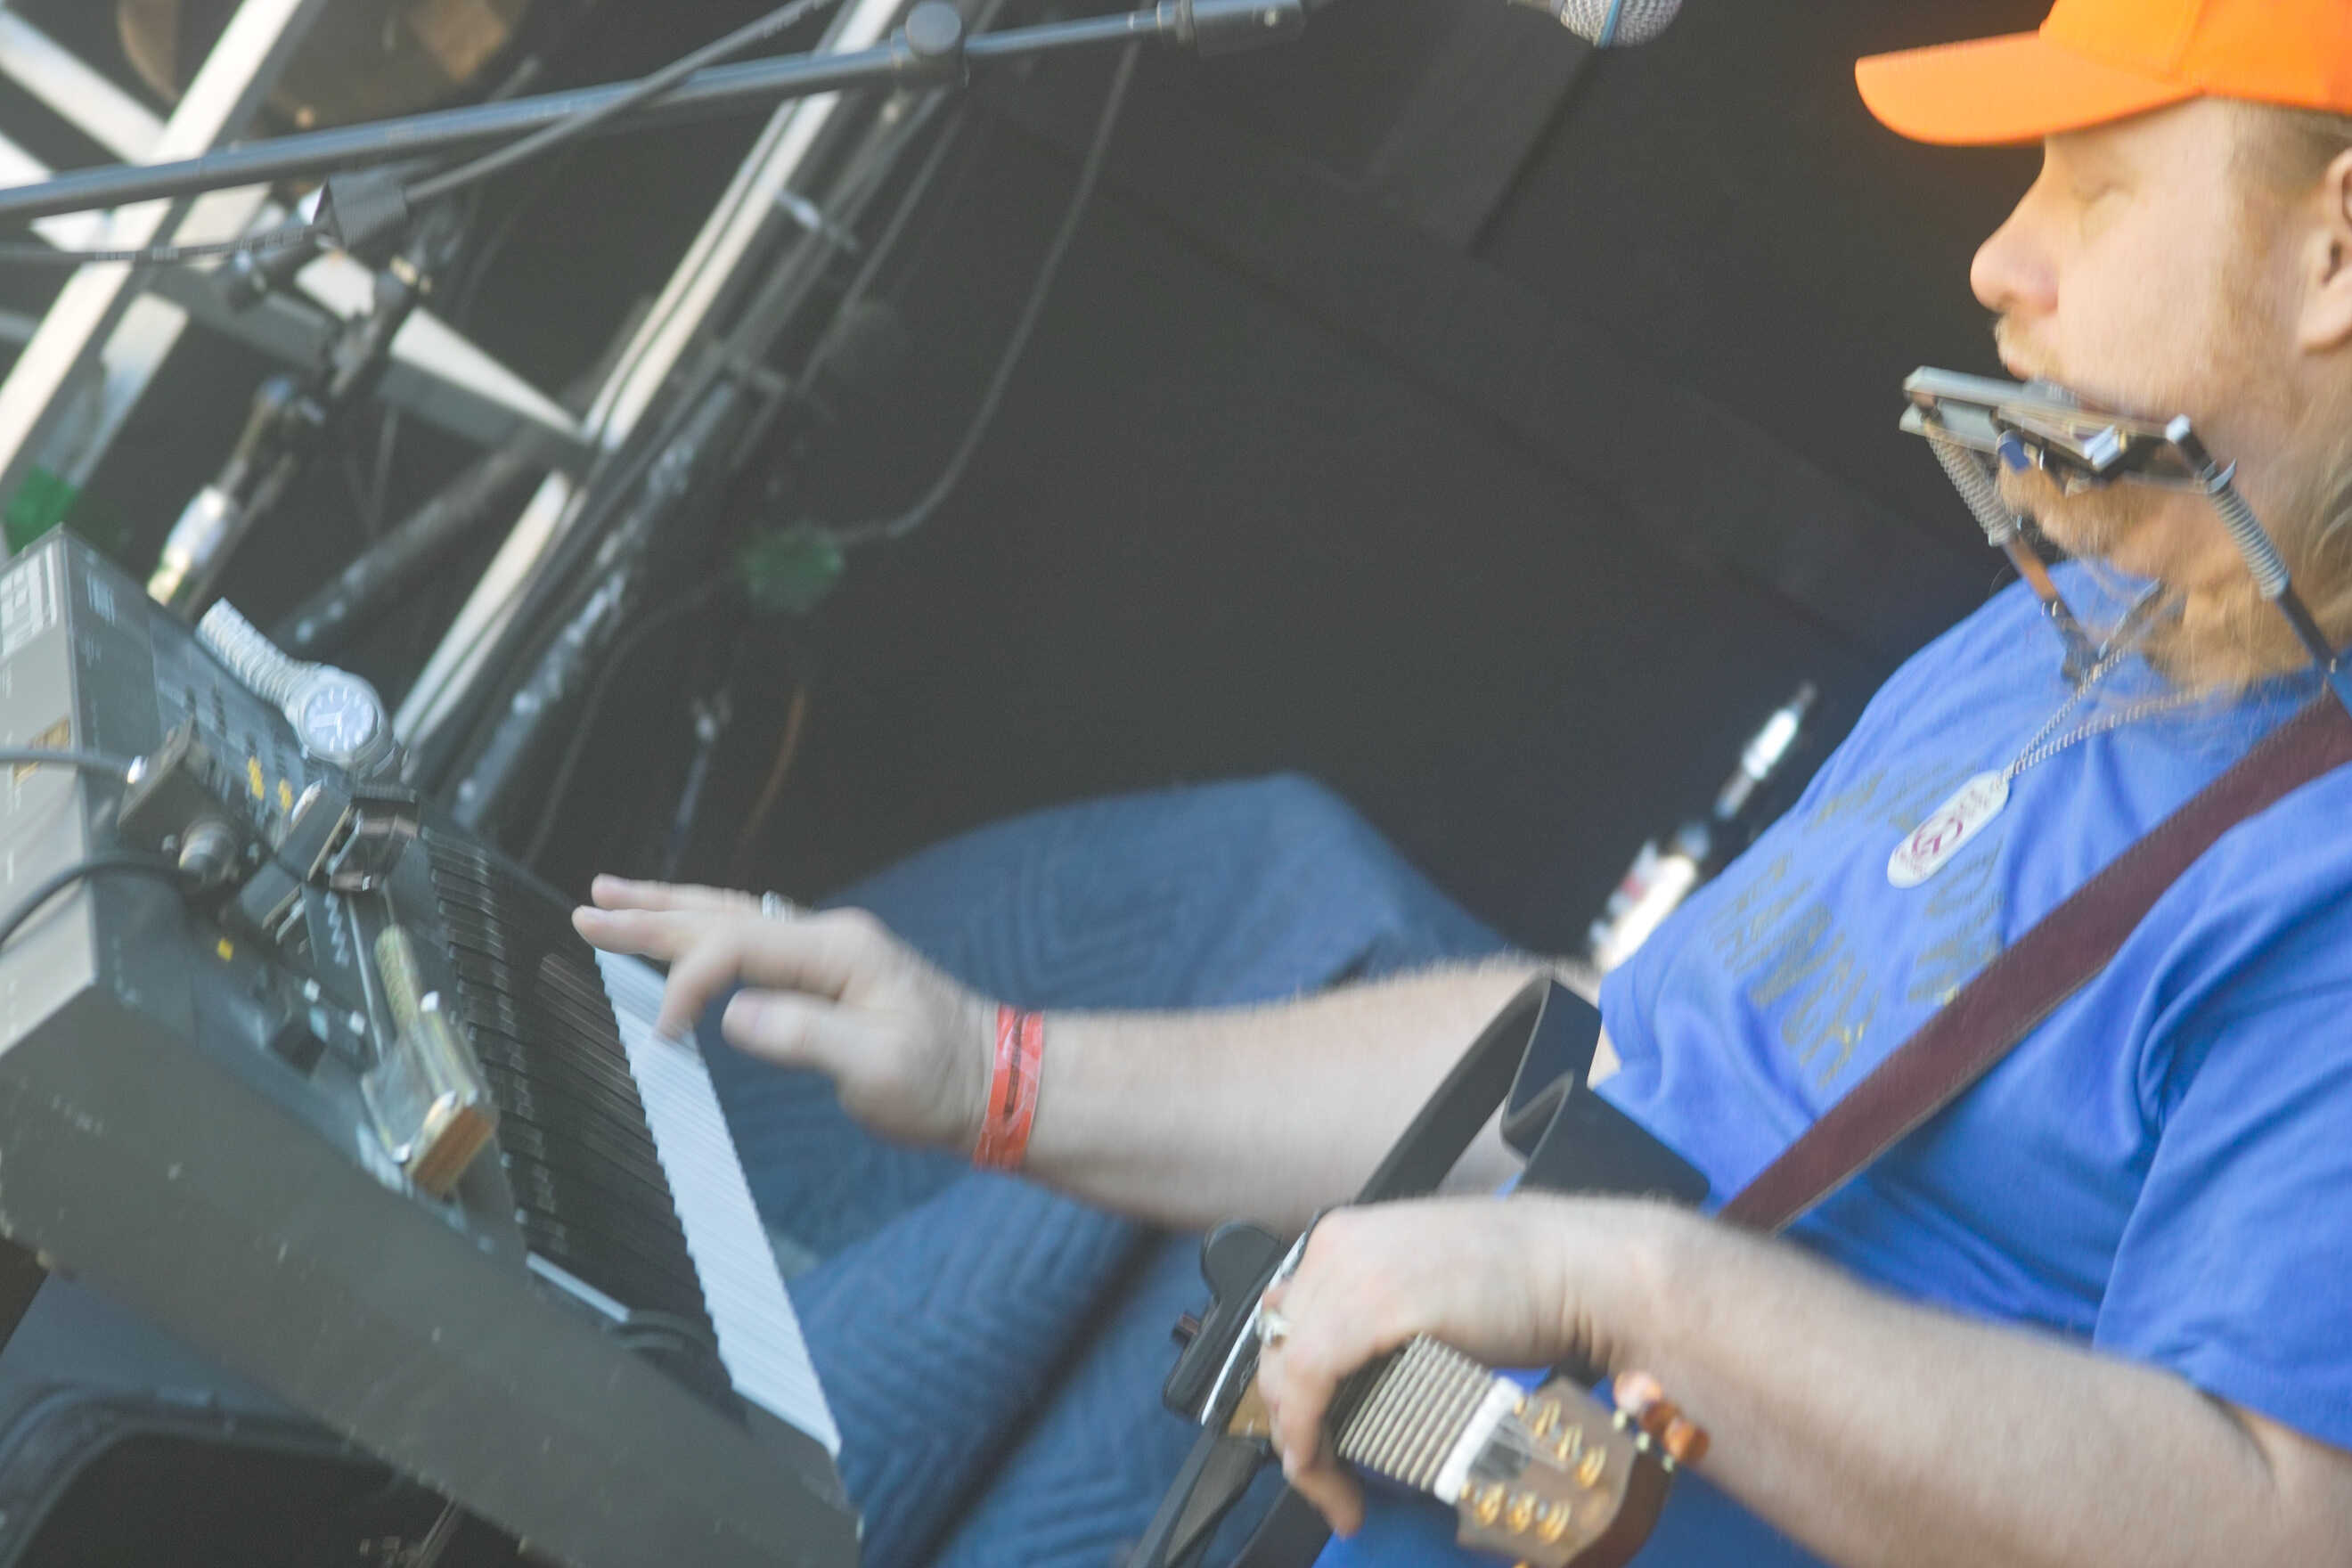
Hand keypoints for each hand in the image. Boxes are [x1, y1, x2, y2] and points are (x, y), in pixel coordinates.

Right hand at [573, 877, 995, 1150]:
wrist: (999, 1083)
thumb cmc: (945, 1080)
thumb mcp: (878, 1069)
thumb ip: (804, 1038)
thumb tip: (734, 1017)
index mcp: (838, 951)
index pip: (736, 946)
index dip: (687, 984)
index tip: (660, 1035)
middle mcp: (829, 939)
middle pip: (723, 914)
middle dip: (651, 912)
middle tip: (588, 907)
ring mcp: (829, 953)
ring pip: (734, 917)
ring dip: (672, 910)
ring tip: (615, 897)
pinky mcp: (830, 976)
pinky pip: (752, 940)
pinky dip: (706, 931)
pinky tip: (686, 930)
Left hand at [1253, 1194, 1665, 1535]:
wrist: (1580, 1268)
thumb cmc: (1524, 1281)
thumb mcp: (1428, 1286)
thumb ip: (1380, 1313)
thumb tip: (1350, 1369)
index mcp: (1345, 1237)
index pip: (1283, 1322)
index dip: (1291, 1391)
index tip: (1313, 1443)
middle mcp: (1334, 1245)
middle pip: (1276, 1350)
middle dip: (1292, 1425)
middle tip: (1327, 1480)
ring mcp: (1349, 1271)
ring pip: (1284, 1372)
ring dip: (1301, 1445)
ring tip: (1335, 1494)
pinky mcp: (1370, 1306)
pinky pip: (1306, 1381)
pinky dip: (1305, 1436)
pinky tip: (1324, 1475)